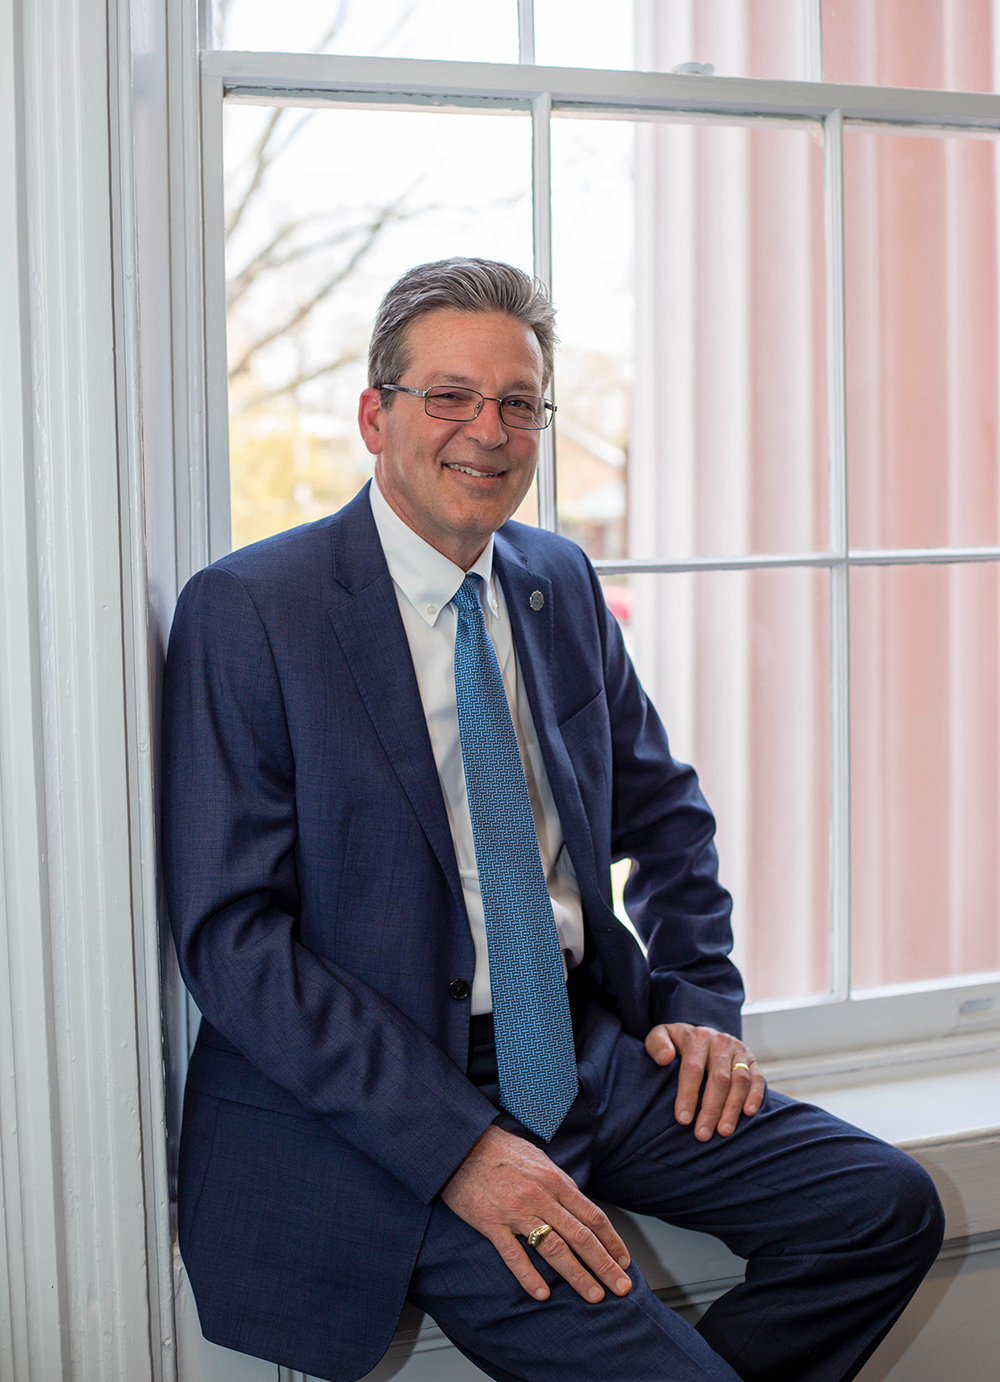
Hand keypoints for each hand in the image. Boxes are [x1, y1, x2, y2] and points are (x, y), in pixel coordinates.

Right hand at [441, 1123, 632, 1303]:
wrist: (461, 1143)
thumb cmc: (500, 1150)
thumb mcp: (538, 1160)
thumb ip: (559, 1184)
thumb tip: (577, 1204)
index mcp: (554, 1181)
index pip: (592, 1216)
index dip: (612, 1241)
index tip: (624, 1260)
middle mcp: (540, 1197)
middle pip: (580, 1236)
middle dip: (604, 1264)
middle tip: (621, 1286)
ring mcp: (516, 1212)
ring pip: (554, 1248)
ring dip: (577, 1274)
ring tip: (594, 1295)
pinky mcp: (491, 1223)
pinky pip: (513, 1254)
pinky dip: (529, 1276)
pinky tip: (542, 1294)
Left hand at [644, 1022, 764, 1140]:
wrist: (701, 1032)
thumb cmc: (677, 1042)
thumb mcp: (661, 1035)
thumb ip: (656, 1044)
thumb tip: (665, 1058)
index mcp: (696, 1037)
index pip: (693, 1068)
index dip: (688, 1095)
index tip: (683, 1120)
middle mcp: (720, 1042)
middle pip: (718, 1078)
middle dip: (711, 1109)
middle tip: (702, 1134)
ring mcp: (738, 1050)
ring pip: (739, 1080)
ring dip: (732, 1108)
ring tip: (723, 1131)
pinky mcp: (751, 1059)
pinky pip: (757, 1078)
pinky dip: (755, 1096)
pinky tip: (748, 1113)